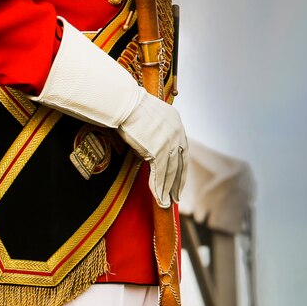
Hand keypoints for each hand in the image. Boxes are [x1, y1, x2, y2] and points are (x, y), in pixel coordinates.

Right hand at [119, 90, 187, 207]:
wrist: (123, 102)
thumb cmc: (129, 106)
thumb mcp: (149, 116)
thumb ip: (155, 131)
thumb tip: (150, 147)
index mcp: (176, 121)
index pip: (183, 149)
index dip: (181, 165)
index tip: (179, 177)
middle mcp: (177, 131)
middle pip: (180, 162)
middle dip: (178, 181)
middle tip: (176, 196)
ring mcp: (169, 142)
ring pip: (171, 171)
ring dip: (169, 189)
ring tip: (167, 203)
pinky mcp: (158, 151)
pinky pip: (160, 174)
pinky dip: (159, 189)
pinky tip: (159, 199)